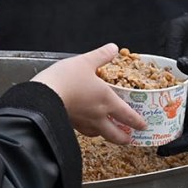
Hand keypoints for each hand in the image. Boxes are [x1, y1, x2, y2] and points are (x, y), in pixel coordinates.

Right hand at [32, 44, 147, 145]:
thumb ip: (101, 55)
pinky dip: (89, 131)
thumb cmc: (66, 79)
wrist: (43, 96)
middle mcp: (98, 115)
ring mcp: (83, 122)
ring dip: (107, 136)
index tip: (143, 126)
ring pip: (99, 134)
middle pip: (115, 134)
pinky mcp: (70, 124)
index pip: (127, 115)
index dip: (137, 122)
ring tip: (108, 134)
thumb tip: (113, 48)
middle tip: (129, 139)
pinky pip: (84, 131)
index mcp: (107, 101)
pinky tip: (86, 127)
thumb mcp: (85, 61)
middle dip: (124, 138)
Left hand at [156, 50, 187, 156]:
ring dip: (164, 129)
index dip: (181, 145)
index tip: (165, 148)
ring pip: (179, 126)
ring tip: (145, 129)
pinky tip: (151, 112)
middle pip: (184, 135)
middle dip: (167, 140)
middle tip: (147, 139)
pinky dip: (165, 115)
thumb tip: (182, 63)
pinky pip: (177, 114)